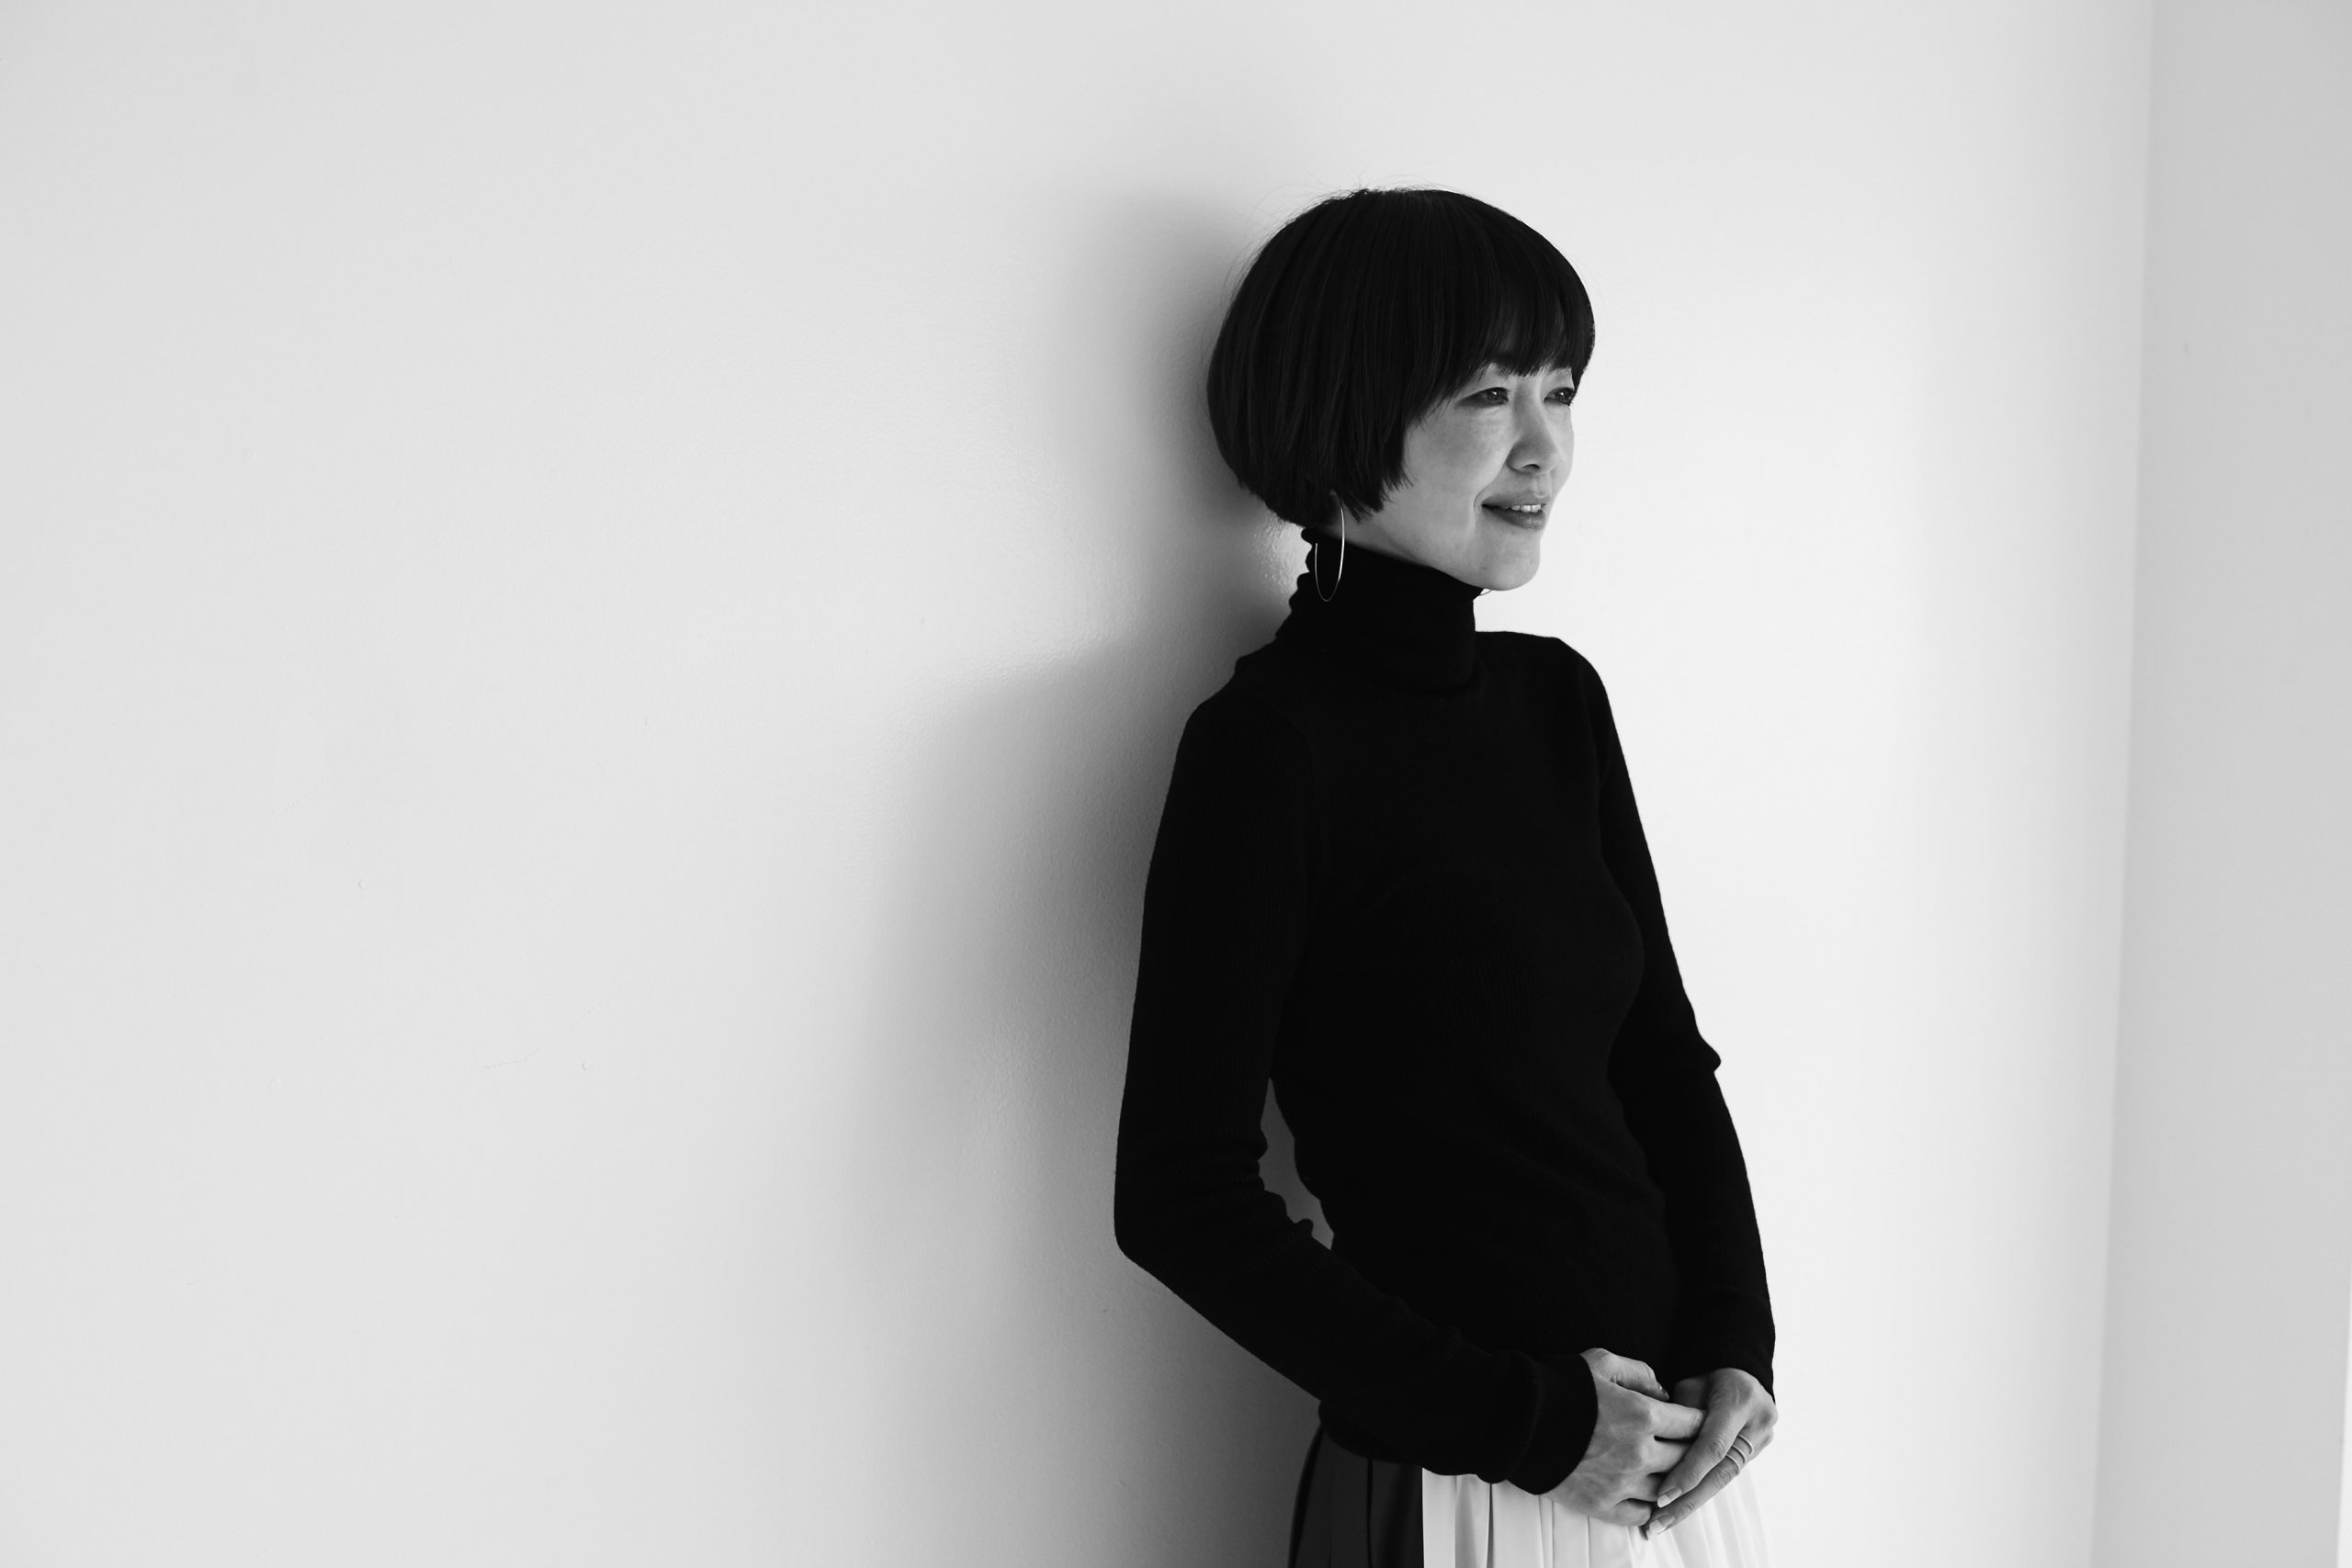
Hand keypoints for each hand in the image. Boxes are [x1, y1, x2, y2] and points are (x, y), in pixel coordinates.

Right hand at [1549, 1349, 1702, 1527]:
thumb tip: (1663, 1393)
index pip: (1693, 1424)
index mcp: (1642, 1415)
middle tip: (1683, 1445)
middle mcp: (1639, 1452)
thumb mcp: (1600, 1362)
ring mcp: (1621, 1483)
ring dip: (1670, 1479)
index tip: (1694, 1421)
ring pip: (1667, 1489)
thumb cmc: (1558, 1386)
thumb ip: (1639, 1373)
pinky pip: (1639, 1514)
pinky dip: (1648, 1507)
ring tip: (1665, 1470)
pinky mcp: (1600, 1504)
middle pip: (1685, 1458)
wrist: (1515, 1419)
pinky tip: (1647, 1497)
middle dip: (1689, 1450)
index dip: (1697, 1421)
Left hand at [1643, 1367, 1775, 1536]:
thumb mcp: (1690, 1386)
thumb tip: (1657, 1450)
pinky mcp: (1758, 1452)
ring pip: (1724, 1479)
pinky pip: (1726, 1476)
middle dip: (1687, 1500)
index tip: (1661, 1496)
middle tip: (1657, 1522)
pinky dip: (1701, 1492)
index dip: (1686, 1473)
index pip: (1712, 1446)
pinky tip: (1678, 1510)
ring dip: (1692, 1503)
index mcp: (1740, 1400)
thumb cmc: (1707, 1377)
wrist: (1741, 1374)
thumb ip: (1678, 1417)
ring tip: (1662, 1523)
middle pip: (1720, 1472)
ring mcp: (1762, 1439)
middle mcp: (1757, 1423)